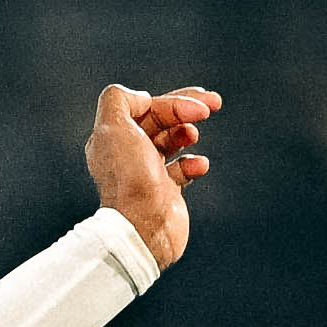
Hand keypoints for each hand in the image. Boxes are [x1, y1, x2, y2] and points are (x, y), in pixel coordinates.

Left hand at [87, 84, 220, 266]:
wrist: (145, 228)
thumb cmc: (131, 180)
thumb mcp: (113, 127)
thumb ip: (119, 99)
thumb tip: (143, 99)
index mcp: (113, 136)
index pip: (146, 107)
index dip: (174, 102)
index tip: (197, 108)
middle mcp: (127, 153)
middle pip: (159, 119)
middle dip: (187, 108)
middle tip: (214, 102)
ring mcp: (147, 173)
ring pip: (171, 140)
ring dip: (187, 131)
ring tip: (194, 136)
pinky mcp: (165, 192)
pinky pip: (182, 169)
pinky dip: (194, 163)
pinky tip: (200, 166)